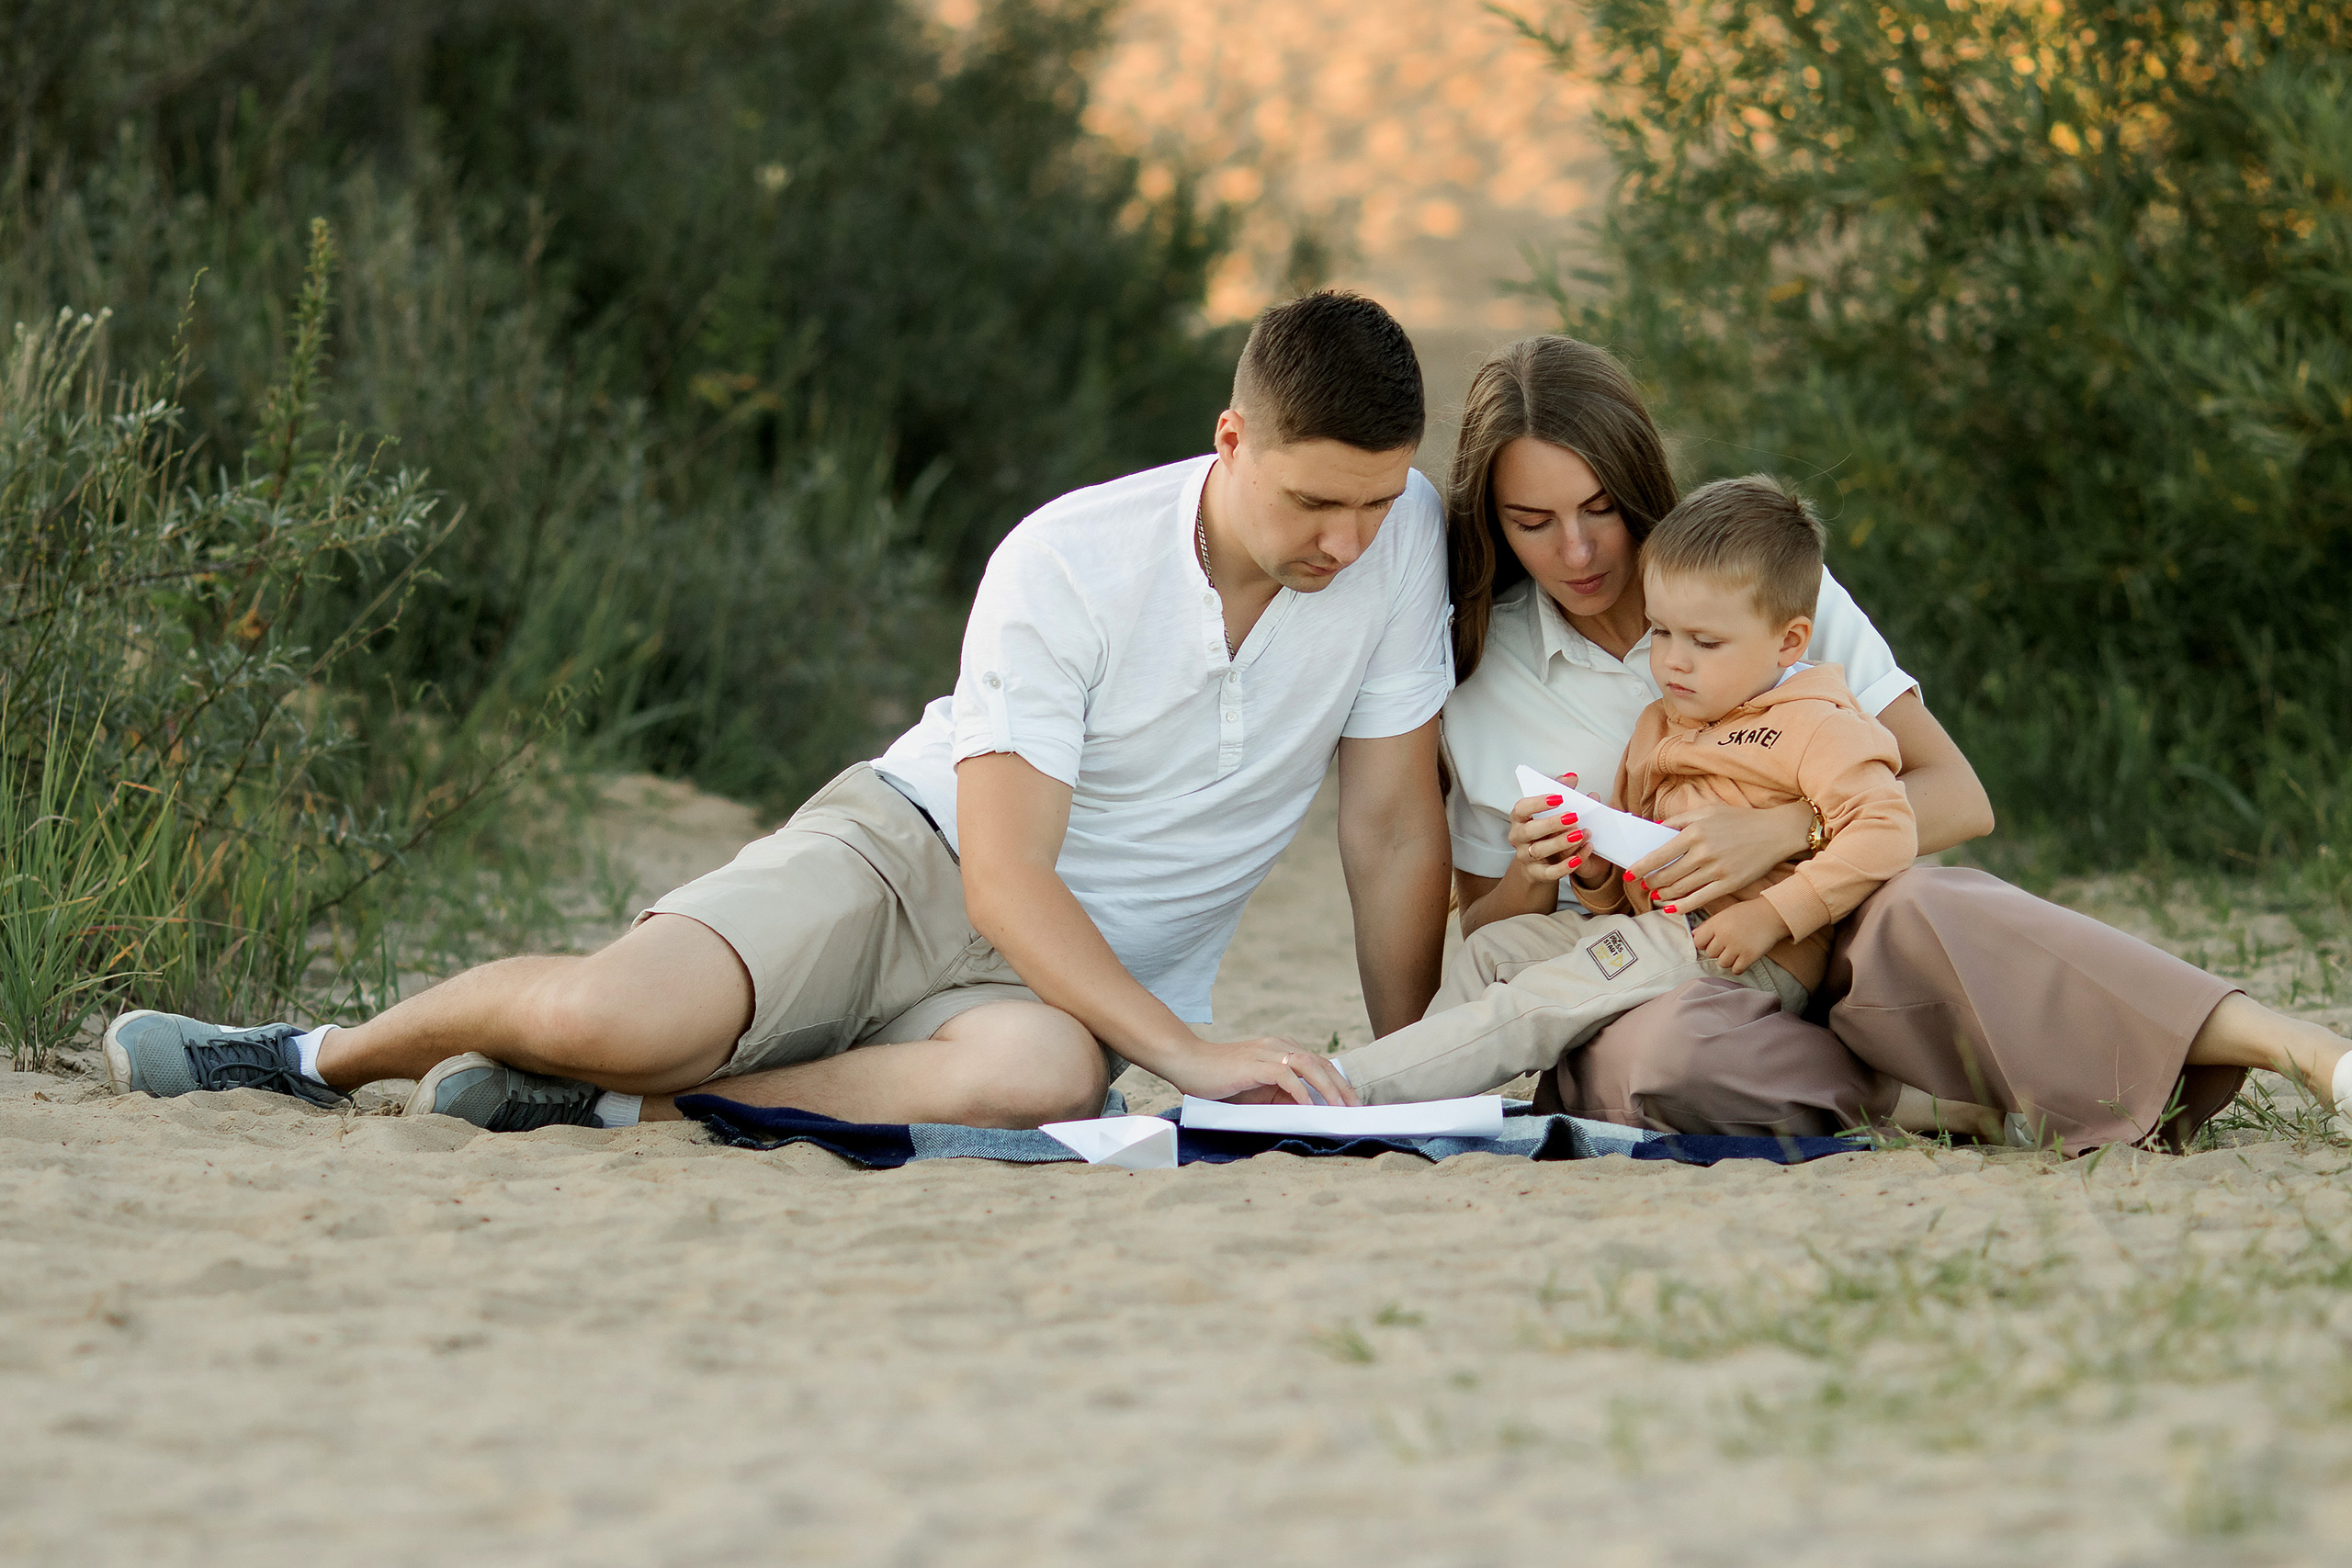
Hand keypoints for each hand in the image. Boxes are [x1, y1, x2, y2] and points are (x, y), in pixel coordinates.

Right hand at [1160, 1035, 1361, 1106]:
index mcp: (1280, 1049)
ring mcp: (1266, 1053)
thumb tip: (1310, 1113)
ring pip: (1308, 1066)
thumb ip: (1281, 1096)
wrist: (1187, 1063)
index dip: (1338, 1082)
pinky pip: (1284, 1076)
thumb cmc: (1220, 1081)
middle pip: (1319, 1063)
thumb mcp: (1258, 1090)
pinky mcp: (1253, 1064)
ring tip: (1340, 1108)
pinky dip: (1300, 1092)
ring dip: (1327, 1088)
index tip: (1352, 1103)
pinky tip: (1310, 1108)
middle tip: (1356, 1108)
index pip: (1318, 1063)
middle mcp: (1277, 1046)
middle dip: (1340, 1087)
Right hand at [1504, 771, 1590, 886]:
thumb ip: (1560, 792)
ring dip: (1560, 843)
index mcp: (1519, 819)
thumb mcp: (1549, 811)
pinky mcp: (1536, 873)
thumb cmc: (1543, 830)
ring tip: (1580, 835)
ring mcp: (1525, 857)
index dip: (1538, 803)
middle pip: (1530, 831)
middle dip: (1552, 824)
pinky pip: (1549, 873)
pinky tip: (1579, 858)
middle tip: (1573, 817)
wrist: (1537, 862)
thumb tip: (1571, 777)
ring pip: (1539, 851)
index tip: (1559, 797)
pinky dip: (1564, 866)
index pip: (1522, 809)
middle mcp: (1518, 838)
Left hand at [1626, 800, 1812, 909]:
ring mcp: (1717, 870)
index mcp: (1694, 832)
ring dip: (1663, 895)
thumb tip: (1655, 829)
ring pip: (1680, 889)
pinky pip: (1700, 899)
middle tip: (1644, 885)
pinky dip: (1682, 906)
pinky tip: (1672, 908)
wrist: (1776, 832)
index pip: (1658, 854)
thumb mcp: (1708, 811)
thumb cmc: (1740, 819)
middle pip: (1666, 875)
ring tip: (1657, 895)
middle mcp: (1703, 852)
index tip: (1629, 875)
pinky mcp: (1729, 883)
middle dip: (1650, 883)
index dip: (1640, 868)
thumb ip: (1679, 820)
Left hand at [1690, 899, 1789, 975]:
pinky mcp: (1749, 956)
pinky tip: (1743, 958)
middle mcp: (1724, 935)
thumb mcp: (1725, 913)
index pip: (1698, 942)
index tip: (1713, 941)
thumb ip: (1709, 924)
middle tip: (1729, 944)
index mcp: (1716, 923)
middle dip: (1718, 951)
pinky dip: (1739, 966)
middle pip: (1710, 953)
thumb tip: (1693, 936)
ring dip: (1728, 960)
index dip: (1704, 943)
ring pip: (1722, 963)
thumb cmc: (1748, 913)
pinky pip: (1736, 970)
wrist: (1773, 914)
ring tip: (1737, 951)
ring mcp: (1737, 947)